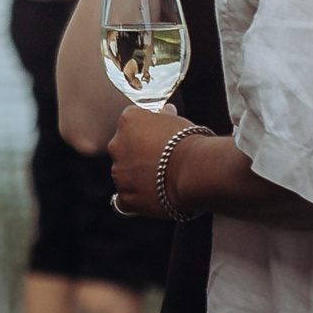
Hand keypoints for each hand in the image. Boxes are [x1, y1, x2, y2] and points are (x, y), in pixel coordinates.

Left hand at [106, 102, 191, 217]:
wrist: (195, 171)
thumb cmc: (190, 143)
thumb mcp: (178, 121)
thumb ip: (165, 117)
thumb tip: (166, 111)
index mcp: (128, 121)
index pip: (130, 124)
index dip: (146, 133)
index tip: (160, 140)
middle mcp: (116, 145)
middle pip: (123, 150)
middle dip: (138, 155)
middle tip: (162, 162)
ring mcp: (119, 173)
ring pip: (124, 175)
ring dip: (137, 178)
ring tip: (163, 181)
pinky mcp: (125, 197)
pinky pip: (124, 200)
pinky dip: (135, 200)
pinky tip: (150, 198)